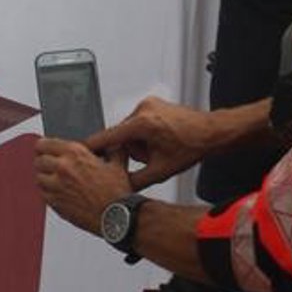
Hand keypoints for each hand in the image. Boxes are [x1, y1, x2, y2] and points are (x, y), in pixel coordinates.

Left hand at [34, 137, 132, 232]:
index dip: (44, 146)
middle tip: (49, 163)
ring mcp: (56, 187)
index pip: (45, 144)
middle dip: (43, 161)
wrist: (116, 217)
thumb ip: (110, 149)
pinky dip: (48, 192)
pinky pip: (43, 194)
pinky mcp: (55, 204)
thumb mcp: (118, 163)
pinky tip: (58, 192)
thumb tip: (108, 144)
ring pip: (38, 178)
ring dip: (44, 177)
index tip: (44, 148)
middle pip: (38, 160)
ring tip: (54, 178)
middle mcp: (62, 168)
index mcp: (75, 154)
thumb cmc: (117, 193)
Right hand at [88, 94, 218, 188]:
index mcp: (142, 124)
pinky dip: (145, 134)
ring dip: (139, 143)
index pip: (107, 137)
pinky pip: (139, 122)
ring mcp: (149, 104)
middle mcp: (143, 109)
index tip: (79, 152)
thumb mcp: (161, 170)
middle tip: (153, 158)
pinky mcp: (153, 103)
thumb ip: (134, 180)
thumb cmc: (192, 147)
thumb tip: (119, 187)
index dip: (93, 147)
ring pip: (130, 130)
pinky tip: (162, 140)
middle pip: (121, 136)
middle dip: (132, 151)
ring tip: (161, 148)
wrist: (212, 132)